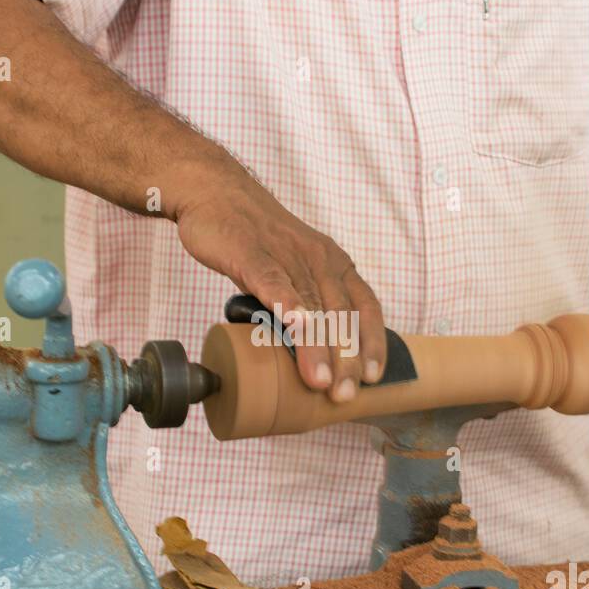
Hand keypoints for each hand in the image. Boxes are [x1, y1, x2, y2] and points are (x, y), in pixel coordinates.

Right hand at [175, 169, 386, 402]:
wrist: (216, 193)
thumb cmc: (255, 239)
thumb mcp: (293, 271)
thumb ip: (305, 306)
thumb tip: (312, 355)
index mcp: (334, 264)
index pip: (366, 307)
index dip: (373, 342)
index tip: (373, 377)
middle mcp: (320, 259)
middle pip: (340, 314)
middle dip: (345, 358)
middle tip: (344, 395)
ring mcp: (288, 256)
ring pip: (310, 305)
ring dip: (318, 346)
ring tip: (320, 382)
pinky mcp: (253, 253)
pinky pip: (274, 282)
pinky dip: (287, 305)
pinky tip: (294, 329)